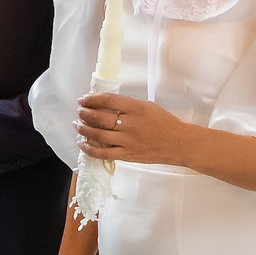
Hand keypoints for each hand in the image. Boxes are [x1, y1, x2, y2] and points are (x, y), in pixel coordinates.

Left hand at [76, 93, 191, 165]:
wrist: (178, 143)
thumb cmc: (164, 123)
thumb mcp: (147, 106)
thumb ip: (127, 105)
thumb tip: (104, 104)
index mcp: (136, 108)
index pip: (108, 101)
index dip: (91, 99)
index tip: (83, 99)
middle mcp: (130, 124)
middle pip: (99, 118)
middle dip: (84, 113)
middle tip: (79, 111)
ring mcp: (128, 141)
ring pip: (98, 134)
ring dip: (83, 129)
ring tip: (77, 124)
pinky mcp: (127, 155)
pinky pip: (104, 153)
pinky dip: (90, 149)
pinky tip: (82, 144)